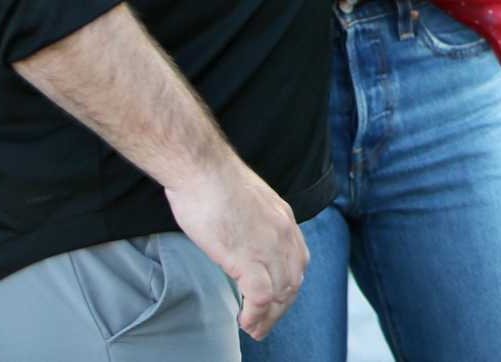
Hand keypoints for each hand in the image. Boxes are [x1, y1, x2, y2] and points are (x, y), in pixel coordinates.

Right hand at [163, 156, 307, 340]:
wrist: (202, 169)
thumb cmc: (213, 182)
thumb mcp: (247, 201)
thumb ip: (254, 222)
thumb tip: (242, 234)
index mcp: (284, 220)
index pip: (298, 261)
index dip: (288, 287)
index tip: (274, 302)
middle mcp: (284, 234)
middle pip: (293, 282)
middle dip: (280, 309)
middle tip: (263, 326)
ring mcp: (268, 246)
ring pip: (281, 293)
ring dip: (268, 317)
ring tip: (254, 329)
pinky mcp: (247, 257)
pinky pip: (260, 297)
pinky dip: (256, 314)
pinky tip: (244, 321)